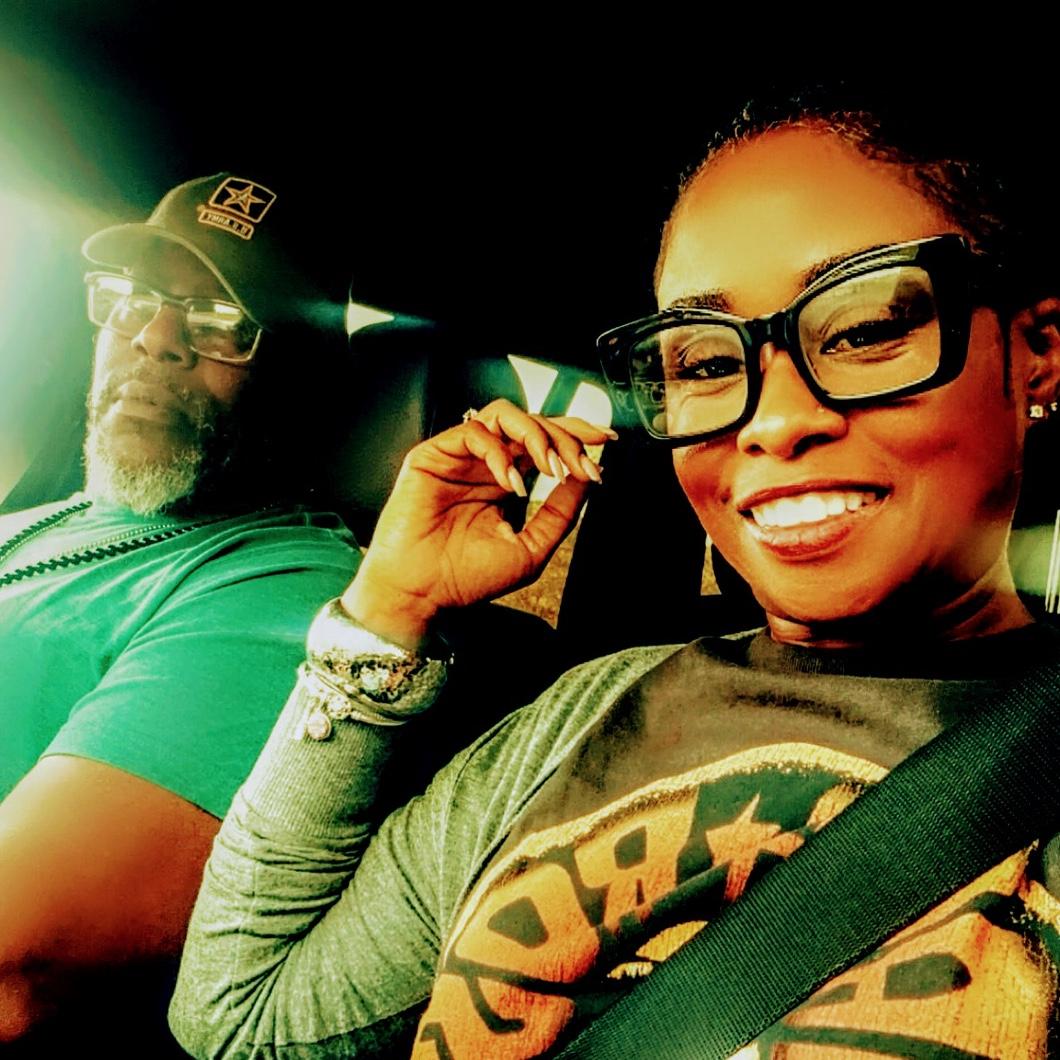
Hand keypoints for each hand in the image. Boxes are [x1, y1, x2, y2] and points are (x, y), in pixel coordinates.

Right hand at [341, 399, 615, 647]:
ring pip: (504, 415)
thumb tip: (588, 479)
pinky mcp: (434, 455)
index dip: (576, 436)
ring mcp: (460, 457)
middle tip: (581, 462)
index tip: (607, 442)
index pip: (546, 444)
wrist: (423, 595)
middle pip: (532, 424)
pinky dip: (498, 452)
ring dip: (535, 434)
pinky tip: (509, 482)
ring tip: (549, 466)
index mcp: (507, 482)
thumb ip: (560, 513)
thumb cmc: (467, 579)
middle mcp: (485, 464)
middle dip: (565, 437)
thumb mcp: (531, 548)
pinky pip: (473, 432)